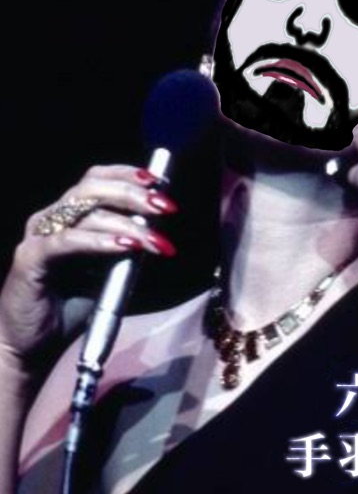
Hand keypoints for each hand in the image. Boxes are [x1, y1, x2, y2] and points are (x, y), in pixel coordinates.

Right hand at [0, 164, 177, 373]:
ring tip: (154, 239)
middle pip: (92, 188)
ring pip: (85, 213)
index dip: (127, 174)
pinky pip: (67, 242)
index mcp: (70, 215)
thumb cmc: (71, 303)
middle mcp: (51, 217)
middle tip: (165, 207)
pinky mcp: (30, 259)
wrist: (34, 345)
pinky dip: (99, 242)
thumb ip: (127, 246)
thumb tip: (159, 229)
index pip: (98, 179)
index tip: (159, 181)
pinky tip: (125, 247)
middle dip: (133, 194)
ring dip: (127, 224)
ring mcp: (39, 235)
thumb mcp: (109, 269)